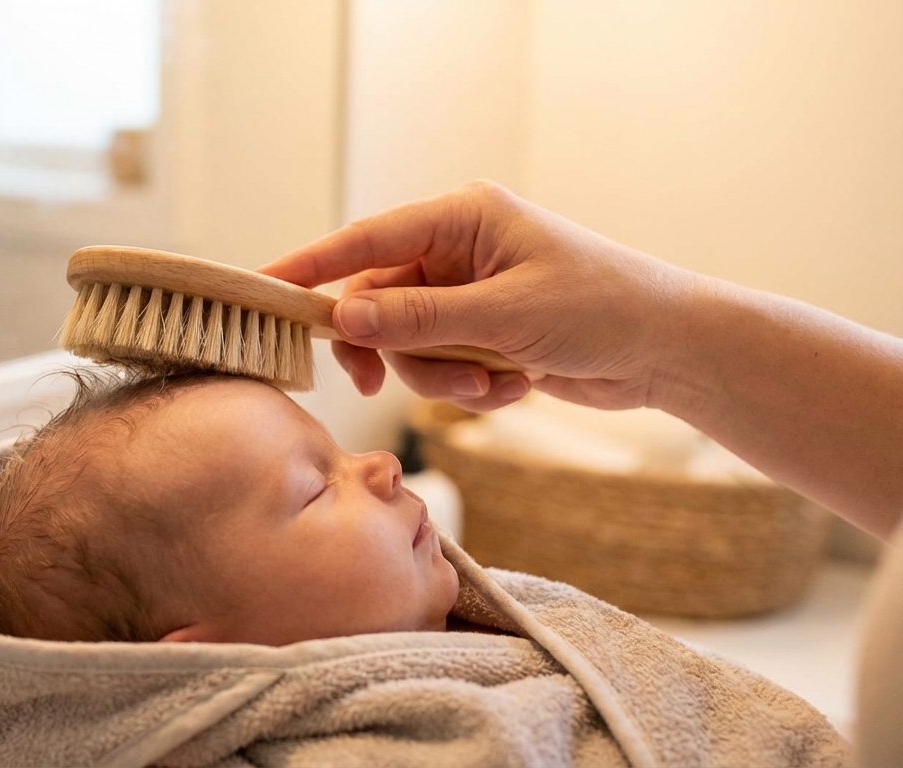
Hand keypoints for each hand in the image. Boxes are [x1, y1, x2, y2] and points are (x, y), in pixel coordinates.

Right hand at [260, 181, 699, 411]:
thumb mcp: (506, 316)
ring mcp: (468, 294)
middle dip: (395, 350)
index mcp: (462, 217)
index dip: (309, 266)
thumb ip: (420, 320)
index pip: (366, 240)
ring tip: (493, 385)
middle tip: (378, 386)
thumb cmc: (604, 309)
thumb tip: (345, 320)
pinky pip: (440, 367)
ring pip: (406, 345)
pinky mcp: (481, 334)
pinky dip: (469, 388)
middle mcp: (458, 250)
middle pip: (378, 304)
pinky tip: (516, 385)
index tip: (260, 286)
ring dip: (441, 378)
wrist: (670, 351)